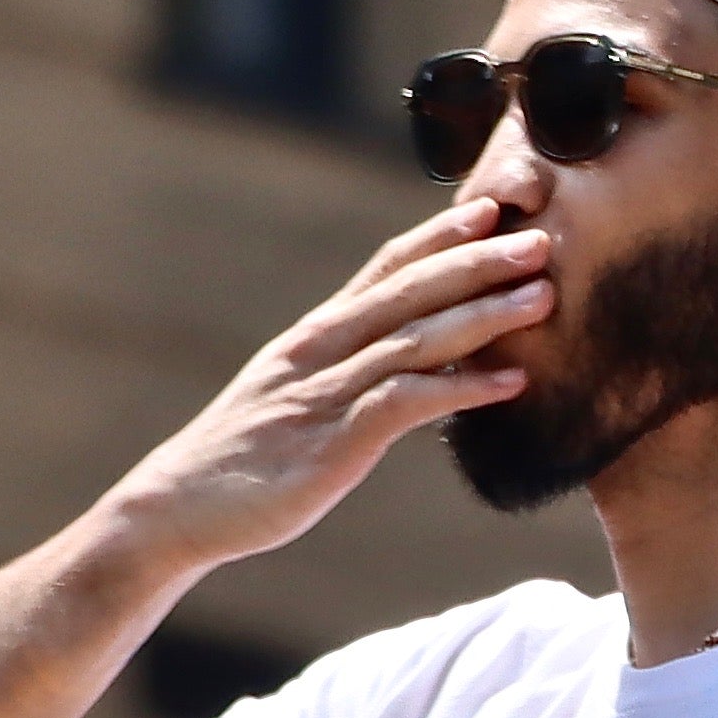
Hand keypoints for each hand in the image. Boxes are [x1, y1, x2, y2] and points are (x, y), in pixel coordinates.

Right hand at [112, 198, 551, 575]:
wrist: (174, 509)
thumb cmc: (239, 461)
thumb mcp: (293, 401)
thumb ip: (347, 375)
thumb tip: (412, 366)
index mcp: (313, 337)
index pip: (383, 270)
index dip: (438, 237)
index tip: (492, 208)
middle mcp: (320, 352)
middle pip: (408, 291)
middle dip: (478, 262)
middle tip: (543, 239)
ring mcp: (325, 395)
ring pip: (414, 340)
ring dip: (483, 315)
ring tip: (542, 297)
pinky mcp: (332, 444)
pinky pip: (405, 404)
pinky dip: (460, 390)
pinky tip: (510, 384)